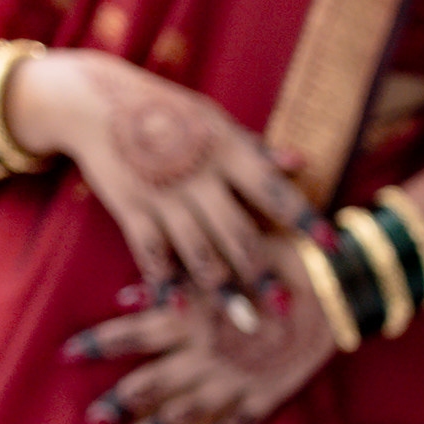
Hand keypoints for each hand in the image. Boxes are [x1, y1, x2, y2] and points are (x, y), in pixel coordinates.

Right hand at [6, 49, 316, 299]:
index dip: (305, 219)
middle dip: (263, 273)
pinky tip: (178, 309)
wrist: (91, 101)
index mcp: (226, 150)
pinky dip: (164, 283)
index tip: (333, 247)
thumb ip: (254, 149)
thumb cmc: (165, 113)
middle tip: (286, 307)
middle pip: (237, 233)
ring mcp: (163, 194)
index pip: (274, 189)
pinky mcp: (131, 207)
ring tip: (246, 322)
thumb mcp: (212, 120)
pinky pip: (151, 253)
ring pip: (198, 252)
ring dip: (223, 291)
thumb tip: (302, 161)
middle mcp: (198, 176)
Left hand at [63, 260, 338, 423]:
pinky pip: (240, 423)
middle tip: (94, 419)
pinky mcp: (267, 392)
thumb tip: (127, 295)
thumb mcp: (222, 261)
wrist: (334, 292)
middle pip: (151, 382)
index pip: (129, 333)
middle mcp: (204, 354)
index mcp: (189, 317)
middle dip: (120, 402)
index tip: (68, 354)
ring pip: (188, 411)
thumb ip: (175, 281)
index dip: (97, 344)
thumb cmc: (277, 265)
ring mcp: (236, 378)